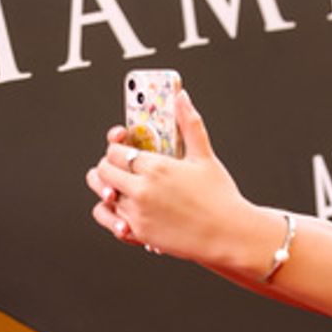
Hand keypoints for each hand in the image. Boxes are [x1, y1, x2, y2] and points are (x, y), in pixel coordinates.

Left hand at [86, 90, 257, 265]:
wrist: (229, 235)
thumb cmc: (220, 198)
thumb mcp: (204, 157)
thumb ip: (189, 124)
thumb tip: (181, 96)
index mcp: (156, 167)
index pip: (115, 150)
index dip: (117, 147)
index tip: (125, 149)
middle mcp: (141, 189)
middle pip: (103, 170)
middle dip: (108, 166)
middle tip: (120, 167)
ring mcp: (137, 213)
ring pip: (102, 195)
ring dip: (107, 188)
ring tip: (119, 186)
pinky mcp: (138, 233)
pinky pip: (107, 219)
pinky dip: (109, 213)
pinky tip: (122, 208)